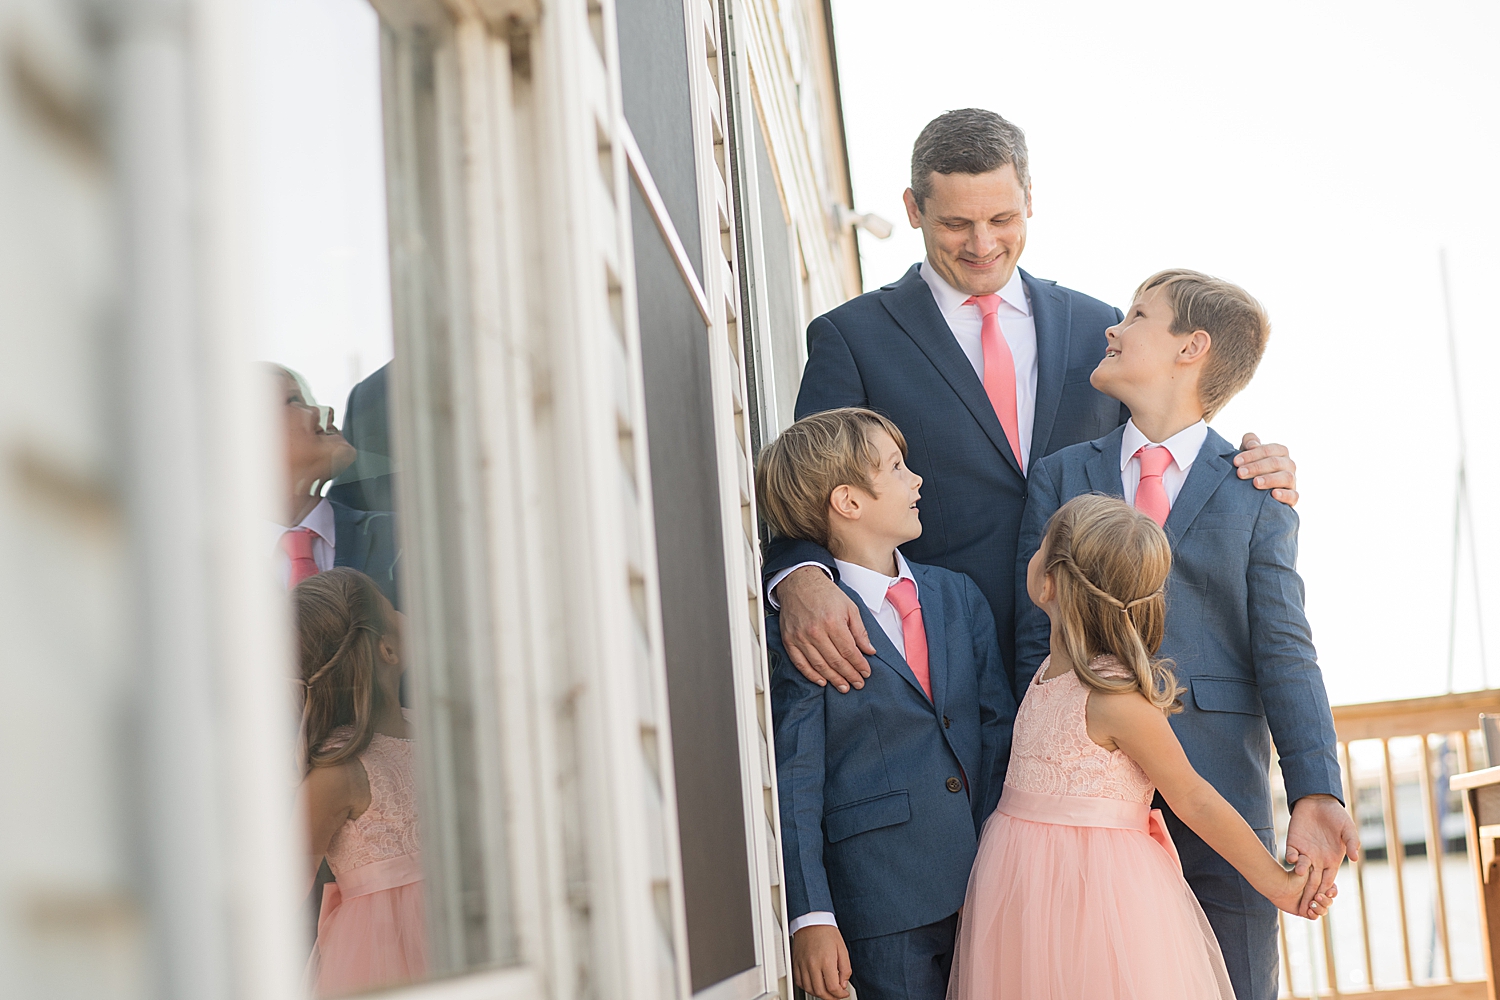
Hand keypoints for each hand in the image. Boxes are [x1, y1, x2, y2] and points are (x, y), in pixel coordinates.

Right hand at [775, 566, 873, 692]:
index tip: (866, 673)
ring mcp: (801, 637)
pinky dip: (811, 675)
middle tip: (857, 684)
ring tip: (843, 687)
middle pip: (836, 661)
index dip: (859, 665)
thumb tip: (869, 650)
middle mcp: (816, 631)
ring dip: (833, 679)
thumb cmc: (825, 594)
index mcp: (833, 622)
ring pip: (819, 665)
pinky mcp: (790, 640)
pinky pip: (800, 663)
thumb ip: (860, 631)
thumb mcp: (850, 607)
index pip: (849, 651)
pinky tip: (822, 681)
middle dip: (849, 675)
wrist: (800, 583)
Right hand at [791, 924, 851, 999]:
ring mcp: (802, 964)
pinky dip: (807, 987)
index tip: (844, 993)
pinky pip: (800, 982)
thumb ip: (845, 969)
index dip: (840, 995)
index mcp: (826, 961)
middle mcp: (812, 964)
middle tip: (836, 996)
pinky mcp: (796, 963)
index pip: (832, 987)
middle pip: (820, 992)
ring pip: (809, 989)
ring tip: (826, 991)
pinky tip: (814, 985)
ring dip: (819, 994)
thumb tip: (843, 983)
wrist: (812, 920)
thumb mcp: (842, 949)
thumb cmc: (827, 932)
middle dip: (830, 997)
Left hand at [1235, 433, 1297, 506]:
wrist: (1254, 490)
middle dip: (1256, 467)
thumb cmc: (1251, 467)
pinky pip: (1293, 495)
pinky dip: (1285, 495)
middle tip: (1240, 473)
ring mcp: (1292, 480)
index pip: (1268, 450)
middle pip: (1276, 462)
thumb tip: (1252, 445)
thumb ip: (1249, 442)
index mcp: (1280, 452)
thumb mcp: (1248, 453)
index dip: (1251, 454)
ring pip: (1287, 477)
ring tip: (1255, 483)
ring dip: (1270, 479)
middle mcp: (1288, 464)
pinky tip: (1274, 494)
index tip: (1236, 462)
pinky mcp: (1292, 496)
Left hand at [1259, 854, 1332, 918]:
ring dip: (1320, 908)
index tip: (1328, 892)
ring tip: (1311, 903)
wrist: (1278, 884)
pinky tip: (1308, 911)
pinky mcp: (1305, 912)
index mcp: (1320, 884)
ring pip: (1323, 910)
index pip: (1332, 890)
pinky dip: (1314, 914)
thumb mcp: (1304, 865)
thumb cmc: (1291, 873)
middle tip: (1317, 897)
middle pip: (1329, 901)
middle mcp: (1317, 895)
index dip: (1332, 892)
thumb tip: (1320, 872)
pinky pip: (1314, 917)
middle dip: (1326, 901)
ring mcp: (1311, 904)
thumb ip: (1311, 865)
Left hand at [1286, 793, 1359, 912]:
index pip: (1328, 881)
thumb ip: (1352, 843)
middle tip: (1306, 899)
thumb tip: (1356, 859)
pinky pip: (1291, 854)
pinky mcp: (1293, 843)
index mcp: (1332, 861)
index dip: (1326, 891)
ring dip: (1300, 873)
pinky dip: (1291, 857)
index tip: (1324, 898)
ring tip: (1300, 874)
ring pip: (1301, 869)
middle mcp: (1317, 860)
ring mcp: (1305, 852)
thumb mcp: (1348, 829)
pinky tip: (1292, 858)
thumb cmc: (1337, 817)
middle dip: (1310, 891)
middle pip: (1313, 881)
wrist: (1319, 801)